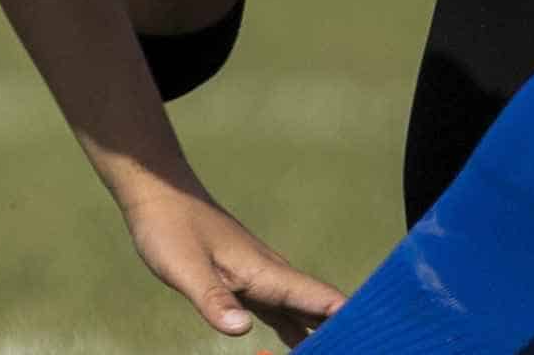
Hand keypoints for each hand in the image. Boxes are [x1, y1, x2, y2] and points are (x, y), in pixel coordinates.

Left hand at [121, 179, 343, 343]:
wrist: (160, 195)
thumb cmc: (170, 228)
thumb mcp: (184, 268)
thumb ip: (214, 300)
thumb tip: (243, 331)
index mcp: (265, 272)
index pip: (320, 299)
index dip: (349, 318)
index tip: (372, 334)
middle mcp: (271, 275)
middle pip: (320, 308)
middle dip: (341, 330)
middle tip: (357, 347)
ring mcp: (261, 278)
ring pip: (303, 311)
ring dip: (321, 331)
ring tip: (339, 349)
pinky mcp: (246, 282)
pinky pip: (283, 311)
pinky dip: (297, 329)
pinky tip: (302, 344)